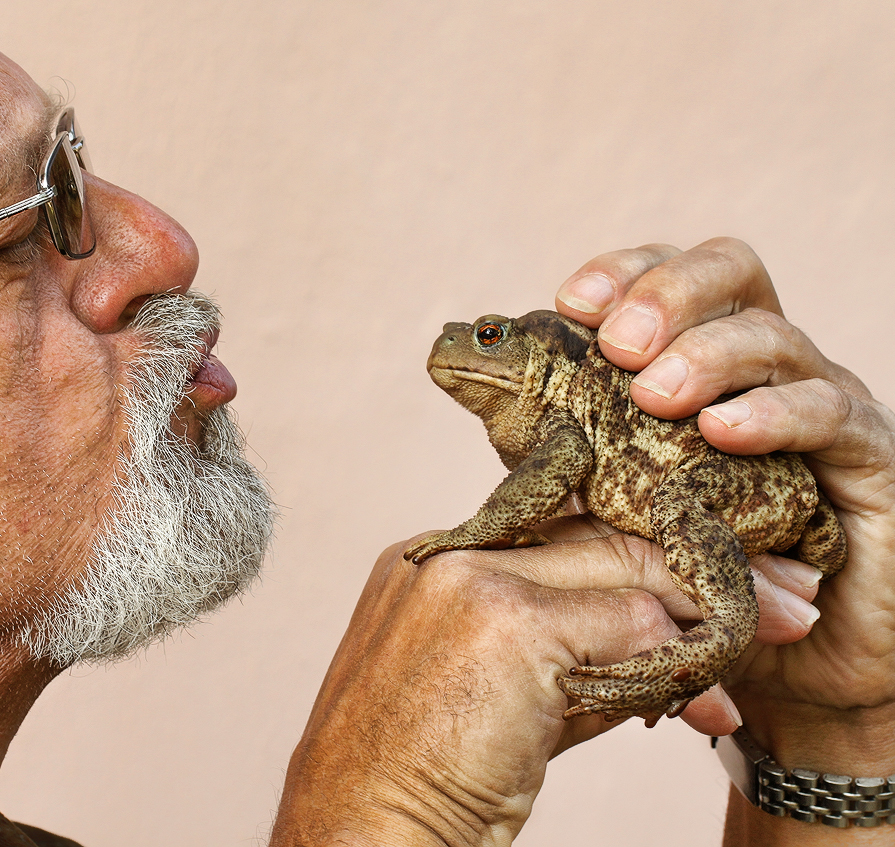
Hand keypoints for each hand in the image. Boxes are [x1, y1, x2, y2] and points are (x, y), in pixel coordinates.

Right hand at [271, 519, 817, 846]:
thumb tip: (670, 638)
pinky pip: (629, 625)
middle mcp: (445, 554)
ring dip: (695, 620)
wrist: (361, 829)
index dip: (640, 554)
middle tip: (777, 599)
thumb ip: (573, 652)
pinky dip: (675, 665)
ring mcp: (472, 580)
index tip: (701, 574)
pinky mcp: (509, 620)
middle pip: (597, 541)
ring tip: (751, 651)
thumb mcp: (495, 697)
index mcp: (428, 560)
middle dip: (693, 572)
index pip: (559, 532)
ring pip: (623, 574)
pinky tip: (703, 700)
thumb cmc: (420, 780)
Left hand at [556, 238, 894, 797]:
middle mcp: (765, 366)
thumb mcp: (606, 505)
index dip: (624, 274)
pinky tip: (724, 430)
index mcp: (702, 359)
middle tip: (617, 344)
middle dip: (669, 295)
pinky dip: (774, 413)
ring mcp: (823, 404)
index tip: (570, 303)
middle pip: (732, 273)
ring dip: (709, 355)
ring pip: (777, 338)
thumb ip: (557, 448)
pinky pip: (830, 414)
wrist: (791, 667)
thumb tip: (474, 391)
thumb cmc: (692, 575)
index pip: (668, 275)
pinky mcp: (869, 461)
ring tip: (655, 393)